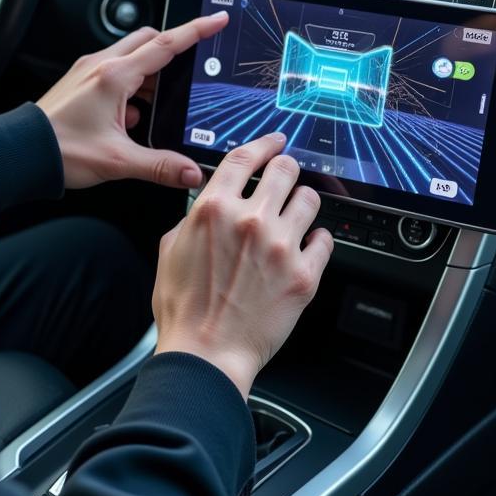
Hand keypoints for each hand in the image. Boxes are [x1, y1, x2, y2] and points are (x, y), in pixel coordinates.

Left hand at [37, 12, 229, 189]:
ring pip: (131, 58)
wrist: (21, 153)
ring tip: (160, 105)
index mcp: (114, 77)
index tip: (216, 19)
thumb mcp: (117, 161)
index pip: (165, 44)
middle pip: (148, 42)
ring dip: (150, 75)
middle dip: (173, 50)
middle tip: (191, 67)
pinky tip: (132, 119)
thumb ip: (159, 166)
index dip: (195, 30)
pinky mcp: (80, 84)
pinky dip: (131, 88)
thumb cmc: (59, 150)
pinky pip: (114, 73)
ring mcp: (88, 73)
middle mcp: (100, 67)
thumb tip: (190, 172)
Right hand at [152, 133, 333, 399]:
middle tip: (287, 176)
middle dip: (287, 169)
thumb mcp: (169, 249)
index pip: (245, 157)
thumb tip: (207, 204)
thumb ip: (193, 217)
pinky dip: (318, 239)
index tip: (275, 141)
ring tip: (297, 213)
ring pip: (310, 199)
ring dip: (303, 202)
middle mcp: (251, 220)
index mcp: (214, 208)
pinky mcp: (304, 274)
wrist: (205, 353)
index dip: (264, 143)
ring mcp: (281, 246)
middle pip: (285, 170)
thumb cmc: (184, 309)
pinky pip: (325, 240)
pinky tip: (308, 245)